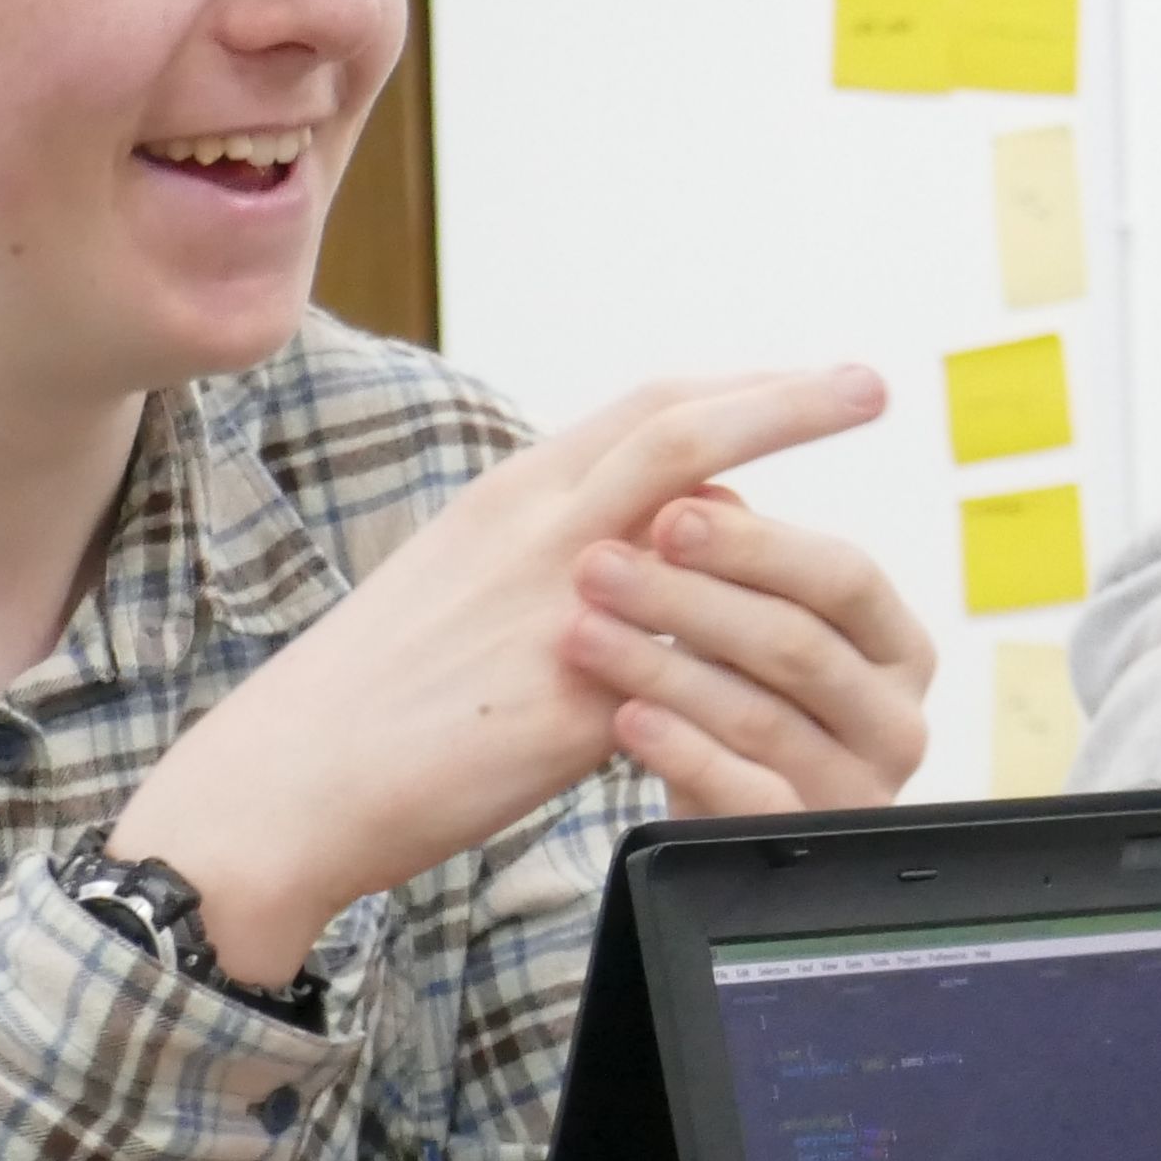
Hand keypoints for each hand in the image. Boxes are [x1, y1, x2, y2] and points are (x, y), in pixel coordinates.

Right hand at [115, 370, 905, 979]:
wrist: (291, 779)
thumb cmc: (376, 690)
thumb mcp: (463, 584)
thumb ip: (561, 554)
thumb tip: (664, 540)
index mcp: (510, 498)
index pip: (646, 413)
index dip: (740, 391)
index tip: (811, 381)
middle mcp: (536, 533)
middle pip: (681, 436)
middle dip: (787, 404)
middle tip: (869, 386)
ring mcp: (556, 611)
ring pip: (696, 538)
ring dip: (789, 535)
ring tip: (860, 543)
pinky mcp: (569, 703)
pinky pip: (686, 673)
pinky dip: (743, 670)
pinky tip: (797, 684)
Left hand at [567, 485, 933, 817]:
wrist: (729, 819)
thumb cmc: (738, 697)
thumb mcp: (742, 628)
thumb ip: (734, 565)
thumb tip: (702, 487)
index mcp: (898, 648)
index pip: (845, 578)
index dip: (754, 544)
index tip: (664, 513)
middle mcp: (895, 720)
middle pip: (798, 645)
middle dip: (688, 599)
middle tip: (598, 567)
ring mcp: (859, 789)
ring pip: (762, 717)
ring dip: (661, 668)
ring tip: (581, 632)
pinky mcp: (805, 847)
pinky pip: (745, 794)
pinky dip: (680, 749)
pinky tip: (623, 716)